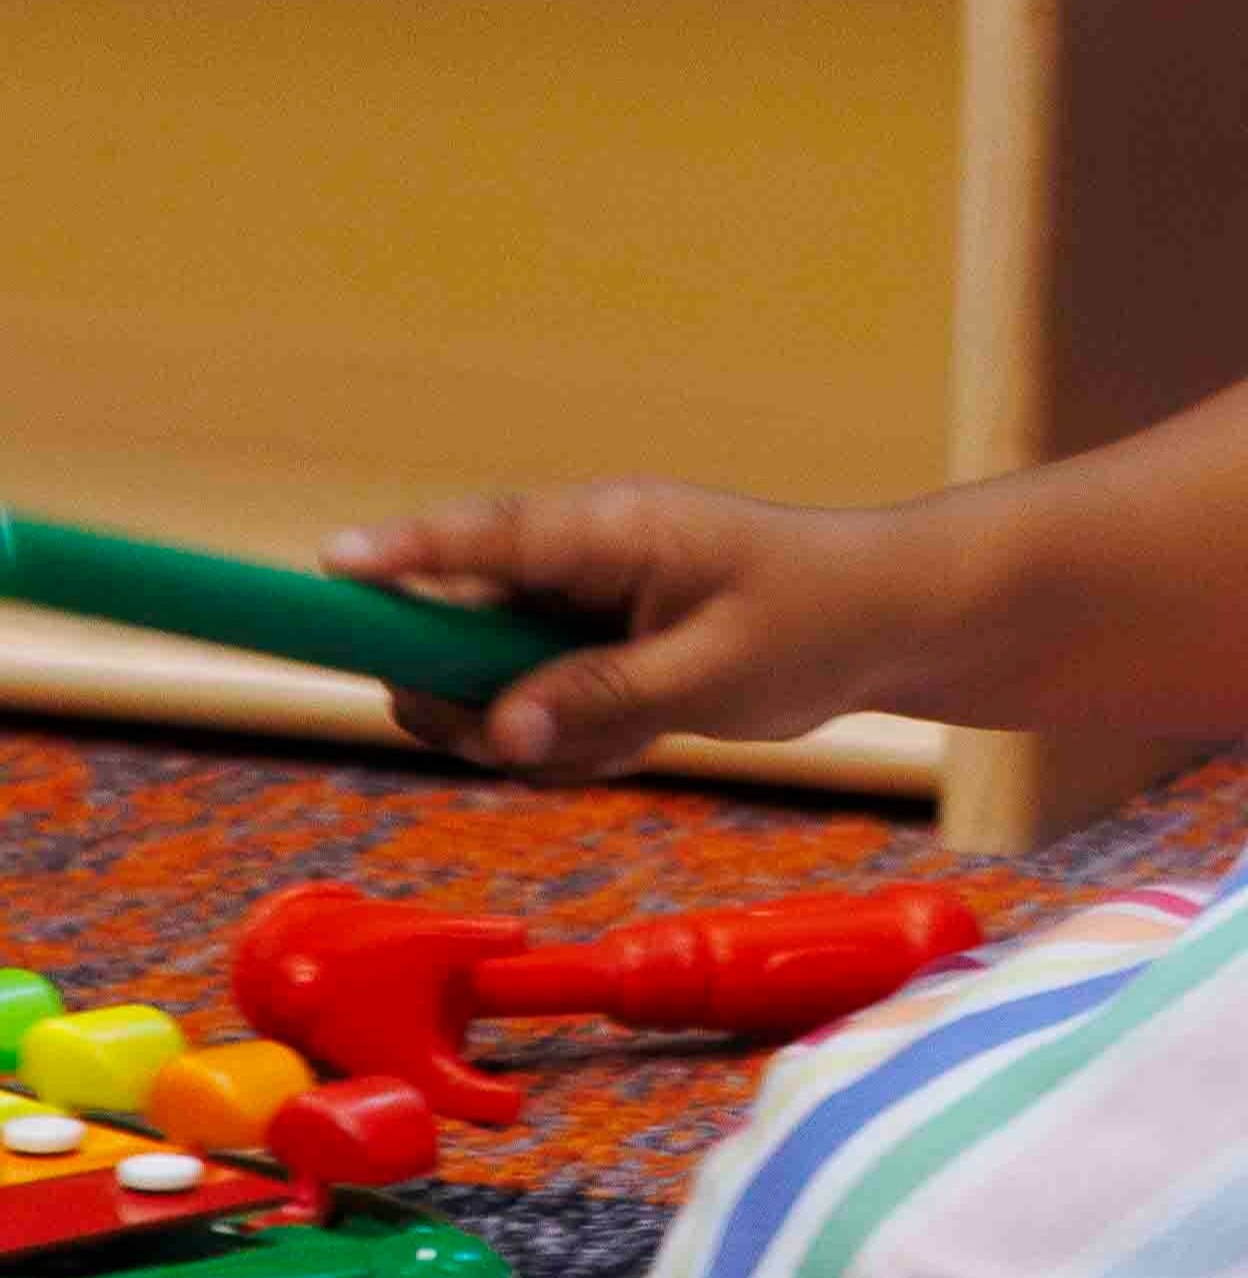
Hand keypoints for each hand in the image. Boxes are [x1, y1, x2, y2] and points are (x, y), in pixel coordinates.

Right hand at [327, 480, 955, 779]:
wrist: (889, 626)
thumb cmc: (818, 617)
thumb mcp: (713, 670)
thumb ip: (599, 699)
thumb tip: (500, 729)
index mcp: (609, 531)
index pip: (484, 536)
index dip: (401, 553)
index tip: (328, 566)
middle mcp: (582, 563)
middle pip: (457, 627)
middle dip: (471, 697)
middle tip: (520, 736)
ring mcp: (585, 612)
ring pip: (494, 688)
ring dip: (538, 734)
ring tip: (633, 733)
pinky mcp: (597, 658)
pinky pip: (541, 718)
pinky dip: (576, 746)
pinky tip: (648, 737)